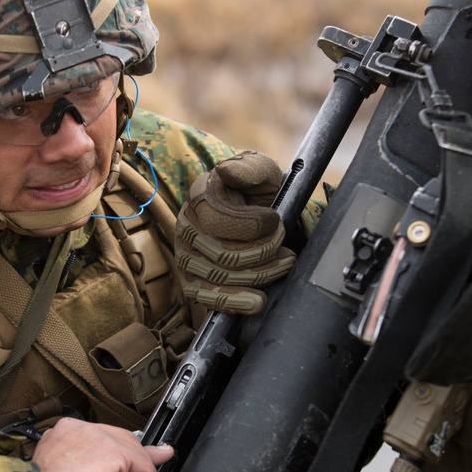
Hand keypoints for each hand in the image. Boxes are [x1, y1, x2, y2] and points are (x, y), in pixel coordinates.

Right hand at [176, 151, 295, 314]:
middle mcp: (186, 228)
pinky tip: (259, 301)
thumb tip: (225, 171)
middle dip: (263, 250)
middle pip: (224, 254)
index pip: (217, 219)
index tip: (276, 220)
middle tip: (284, 243)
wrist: (256, 215)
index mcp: (198, 197)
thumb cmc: (257, 194)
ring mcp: (187, 258)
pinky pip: (210, 299)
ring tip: (285, 263)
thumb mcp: (260, 172)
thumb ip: (248, 169)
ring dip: (262, 273)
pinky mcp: (192, 283)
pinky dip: (237, 302)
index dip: (252, 225)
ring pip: (223, 277)